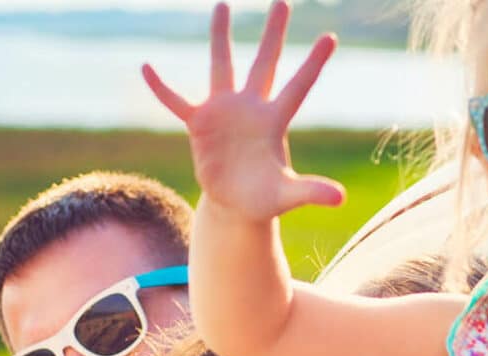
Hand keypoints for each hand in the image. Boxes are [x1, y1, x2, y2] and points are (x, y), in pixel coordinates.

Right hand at [142, 1, 344, 221]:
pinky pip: (176, 102)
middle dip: (273, 34)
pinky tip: (147, 68)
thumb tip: (341, 199)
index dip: (313, 64)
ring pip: (222, 66)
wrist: (236, 204)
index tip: (331, 38)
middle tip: (283, 1)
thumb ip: (311, 191)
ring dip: (220, 38)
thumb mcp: (287, 196)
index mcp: (274, 121)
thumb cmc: (264, 198)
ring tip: (222, 4)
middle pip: (264, 63)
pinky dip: (162, 88)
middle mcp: (251, 108)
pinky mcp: (199, 124)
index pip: (297, 86)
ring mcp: (224, 112)